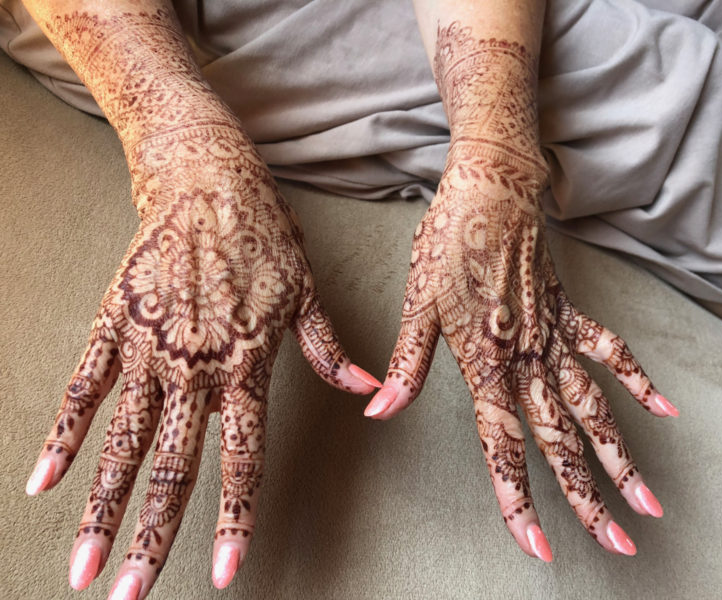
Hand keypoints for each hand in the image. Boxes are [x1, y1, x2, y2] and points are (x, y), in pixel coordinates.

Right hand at [25, 124, 380, 597]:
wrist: (208, 181)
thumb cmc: (264, 238)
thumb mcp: (307, 295)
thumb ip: (327, 351)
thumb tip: (365, 391)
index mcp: (246, 366)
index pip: (241, 460)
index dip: (233, 522)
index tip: (223, 575)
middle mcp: (195, 367)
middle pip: (170, 467)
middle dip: (151, 537)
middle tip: (130, 596)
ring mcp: (149, 347)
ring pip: (120, 442)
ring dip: (100, 508)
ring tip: (82, 565)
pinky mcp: (114, 323)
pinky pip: (83, 389)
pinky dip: (63, 436)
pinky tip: (45, 482)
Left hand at [364, 144, 678, 560]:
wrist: (490, 187)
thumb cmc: (449, 242)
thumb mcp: (417, 303)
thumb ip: (406, 364)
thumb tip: (378, 411)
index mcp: (486, 362)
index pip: (503, 445)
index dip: (517, 498)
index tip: (538, 544)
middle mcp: (526, 357)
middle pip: (561, 440)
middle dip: (586, 499)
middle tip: (615, 544)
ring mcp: (554, 335)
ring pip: (593, 408)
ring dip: (621, 456)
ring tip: (647, 502)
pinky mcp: (569, 311)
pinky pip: (609, 349)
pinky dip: (636, 378)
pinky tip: (663, 409)